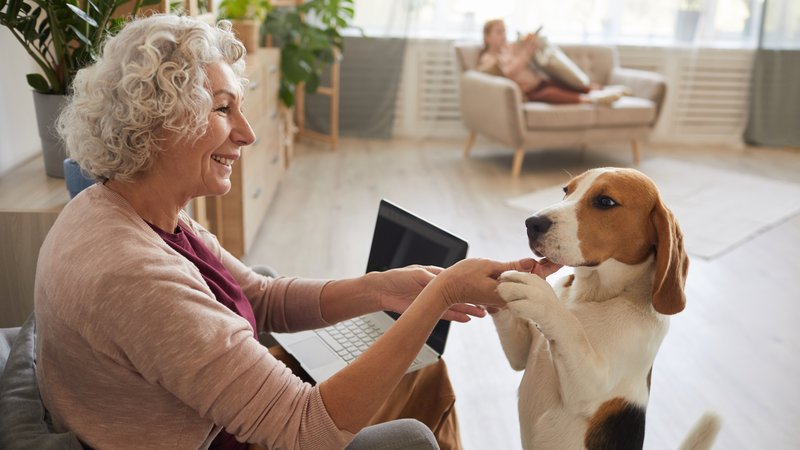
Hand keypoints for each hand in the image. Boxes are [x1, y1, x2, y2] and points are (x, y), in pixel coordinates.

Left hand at [371, 266, 487, 322]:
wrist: (382, 291)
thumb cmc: (398, 277)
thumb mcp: (417, 275)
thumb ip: (433, 280)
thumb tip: (447, 282)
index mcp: (437, 275)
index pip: (457, 279)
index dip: (470, 283)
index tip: (482, 286)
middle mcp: (438, 288)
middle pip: (460, 293)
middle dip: (474, 298)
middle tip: (488, 303)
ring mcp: (434, 300)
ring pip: (455, 305)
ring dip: (469, 309)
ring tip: (482, 313)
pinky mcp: (428, 311)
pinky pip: (446, 314)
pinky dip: (457, 316)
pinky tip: (468, 318)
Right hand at [422, 257, 553, 313]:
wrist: (446, 290)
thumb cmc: (462, 277)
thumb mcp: (487, 266)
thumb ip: (510, 267)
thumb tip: (530, 263)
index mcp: (506, 290)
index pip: (532, 278)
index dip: (547, 268)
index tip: (560, 261)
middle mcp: (506, 296)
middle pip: (531, 283)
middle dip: (544, 269)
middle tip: (557, 257)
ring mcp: (502, 297)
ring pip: (523, 284)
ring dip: (534, 273)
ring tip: (547, 261)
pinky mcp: (497, 295)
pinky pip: (515, 285)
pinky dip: (522, 276)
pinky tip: (528, 269)